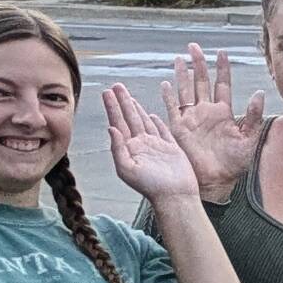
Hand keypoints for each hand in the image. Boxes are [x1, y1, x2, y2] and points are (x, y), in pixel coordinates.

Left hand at [106, 84, 204, 205]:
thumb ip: (118, 148)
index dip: (112, 107)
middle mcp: (141, 144)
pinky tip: (151, 114)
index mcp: (129, 148)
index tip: (106, 92)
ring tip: (129, 96)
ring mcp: (156, 145)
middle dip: (122, 101)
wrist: (176, 196)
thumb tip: (110, 128)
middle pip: (129, 117)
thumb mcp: (128, 169)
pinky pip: (162, 130)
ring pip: (144, 121)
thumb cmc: (151, 187)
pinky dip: (156, 121)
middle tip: (116, 85)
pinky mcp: (171, 147)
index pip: (118, 122)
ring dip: (136, 108)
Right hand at [161, 44, 265, 197]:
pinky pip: (172, 109)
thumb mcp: (249, 139)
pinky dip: (168, 97)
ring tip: (179, 58)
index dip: (222, 68)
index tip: (221, 51)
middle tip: (194, 46)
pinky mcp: (179, 128)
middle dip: (198, 64)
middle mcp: (206, 112)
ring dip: (182, 75)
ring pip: (186, 90)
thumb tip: (259, 93)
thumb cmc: (234, 163)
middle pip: (201, 82)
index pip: (222, 84)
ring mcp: (192, 119)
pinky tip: (165, 84)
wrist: (217, 181)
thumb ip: (253, 116)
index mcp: (224, 112)